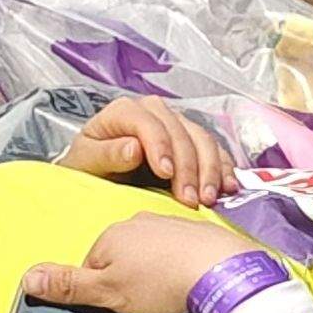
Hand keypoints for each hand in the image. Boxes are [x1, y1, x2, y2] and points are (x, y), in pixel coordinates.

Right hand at [24, 213, 249, 312]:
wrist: (220, 269)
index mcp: (111, 234)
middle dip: (127, 276)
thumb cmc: (161, 283)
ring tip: (167, 290)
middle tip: (145, 298)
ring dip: (154, 269)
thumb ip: (68, 285)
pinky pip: (176, 248)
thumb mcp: (107, 292)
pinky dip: (178, 263)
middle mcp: (139, 221)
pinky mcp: (196, 230)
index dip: (101, 288)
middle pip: (120, 254)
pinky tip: (187, 277)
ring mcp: (169, 222)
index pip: (91, 263)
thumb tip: (27, 277)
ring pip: (149, 250)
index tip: (118, 302)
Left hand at [58, 95, 233, 206]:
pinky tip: (228, 188)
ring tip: (208, 199)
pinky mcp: (191, 143)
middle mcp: (153, 112)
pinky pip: (214, 151)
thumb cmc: (87, 169)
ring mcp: (176, 125)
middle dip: (189, 167)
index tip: (166, 173)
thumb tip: (134, 149)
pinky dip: (223, 169)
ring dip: (210, 170)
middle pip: (181, 132)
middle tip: (189, 200)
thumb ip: (106, 155)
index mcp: (124, 112)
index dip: (160, 146)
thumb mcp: (85, 163)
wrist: (96, 178)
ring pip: (203, 140)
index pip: (148, 123)